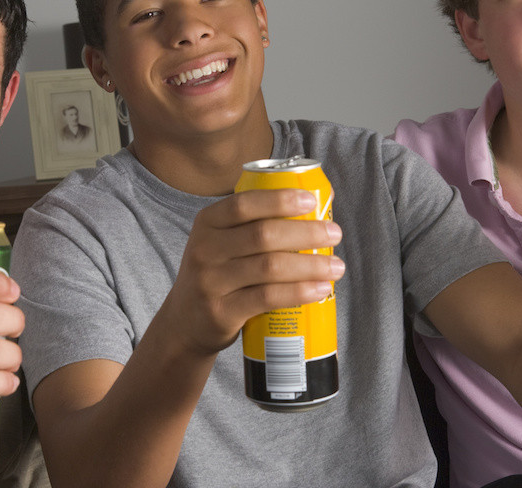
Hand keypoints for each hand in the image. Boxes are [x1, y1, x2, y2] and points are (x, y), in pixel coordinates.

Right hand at [165, 189, 343, 355]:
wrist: (185, 322)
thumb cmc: (219, 273)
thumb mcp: (223, 242)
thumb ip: (258, 223)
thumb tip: (321, 201)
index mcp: (208, 222)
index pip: (244, 204)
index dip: (280, 200)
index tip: (312, 200)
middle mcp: (205, 249)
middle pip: (263, 235)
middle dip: (306, 232)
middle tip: (335, 234)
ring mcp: (211, 282)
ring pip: (269, 267)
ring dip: (309, 265)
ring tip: (336, 266)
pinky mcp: (221, 312)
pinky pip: (267, 298)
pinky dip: (298, 292)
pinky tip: (320, 289)